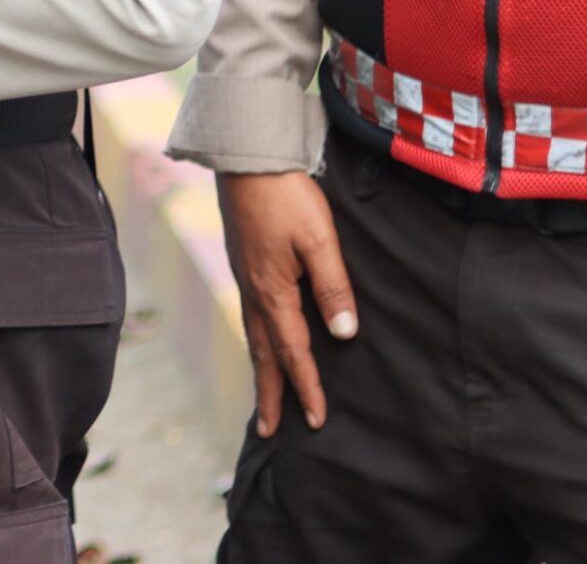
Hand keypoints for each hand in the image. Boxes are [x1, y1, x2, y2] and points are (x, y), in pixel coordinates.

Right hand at [218, 170, 356, 435]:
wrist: (247, 158)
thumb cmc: (287, 196)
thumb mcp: (319, 240)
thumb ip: (333, 287)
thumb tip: (344, 333)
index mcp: (272, 291)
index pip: (293, 351)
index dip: (307, 387)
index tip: (317, 421)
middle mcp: (253, 291)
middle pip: (262, 353)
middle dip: (269, 393)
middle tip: (269, 429)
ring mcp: (244, 276)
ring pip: (253, 335)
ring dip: (261, 369)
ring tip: (265, 395)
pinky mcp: (243, 263)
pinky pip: (250, 315)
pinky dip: (256, 340)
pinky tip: (262, 337)